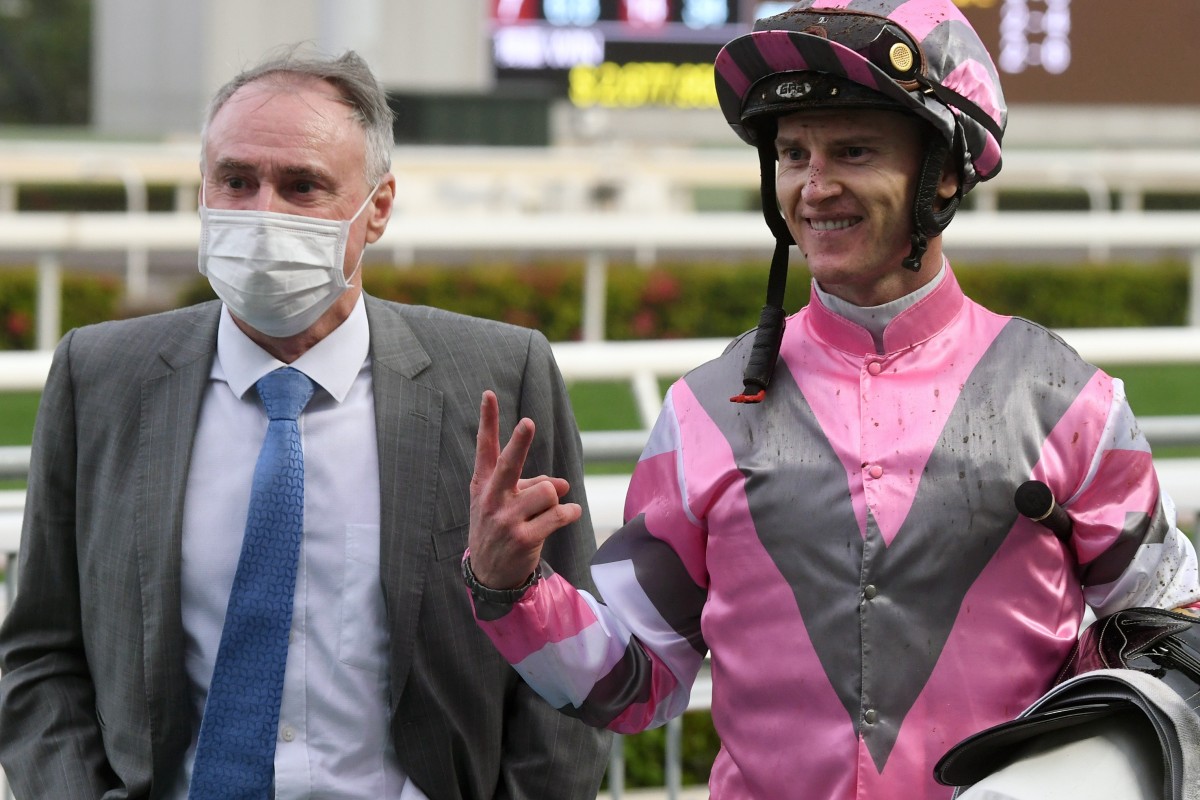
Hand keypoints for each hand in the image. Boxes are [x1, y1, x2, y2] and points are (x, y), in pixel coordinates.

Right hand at [468, 390, 581, 588]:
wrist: (490, 575)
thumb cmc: (500, 528)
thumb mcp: (506, 504)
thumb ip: (532, 486)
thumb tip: (563, 484)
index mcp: (483, 484)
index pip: (485, 448)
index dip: (487, 420)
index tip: (489, 395)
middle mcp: (490, 499)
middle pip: (510, 464)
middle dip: (520, 442)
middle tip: (528, 423)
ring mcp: (505, 520)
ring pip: (547, 491)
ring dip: (555, 500)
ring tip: (548, 512)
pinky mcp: (522, 538)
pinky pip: (559, 514)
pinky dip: (570, 512)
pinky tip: (570, 514)